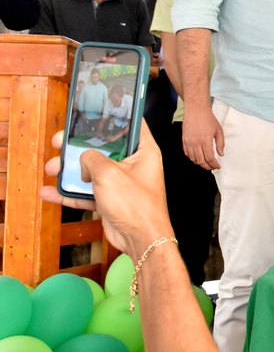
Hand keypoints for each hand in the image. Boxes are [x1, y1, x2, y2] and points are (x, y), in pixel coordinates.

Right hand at [40, 122, 175, 257]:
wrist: (140, 238)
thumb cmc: (135, 204)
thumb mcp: (109, 172)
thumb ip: (92, 158)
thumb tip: (84, 159)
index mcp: (144, 151)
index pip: (132, 126)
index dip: (114, 118)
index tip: (97, 112)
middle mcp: (134, 164)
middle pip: (104, 149)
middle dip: (80, 147)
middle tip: (60, 142)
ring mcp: (121, 183)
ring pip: (92, 171)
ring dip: (70, 171)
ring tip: (52, 168)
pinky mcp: (111, 199)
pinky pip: (88, 192)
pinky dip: (70, 193)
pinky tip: (50, 192)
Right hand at [182, 105, 223, 169]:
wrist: (196, 110)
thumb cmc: (208, 119)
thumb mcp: (219, 130)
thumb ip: (220, 143)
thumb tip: (221, 154)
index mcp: (206, 141)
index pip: (210, 158)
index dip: (214, 164)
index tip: (218, 166)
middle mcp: (196, 143)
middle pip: (201, 161)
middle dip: (207, 166)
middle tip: (212, 167)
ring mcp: (188, 142)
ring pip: (193, 159)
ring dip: (199, 163)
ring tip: (205, 163)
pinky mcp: (184, 140)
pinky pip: (187, 153)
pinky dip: (192, 158)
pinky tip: (197, 158)